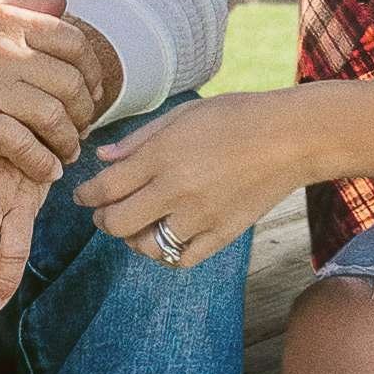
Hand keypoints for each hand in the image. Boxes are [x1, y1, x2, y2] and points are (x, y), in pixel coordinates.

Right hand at [0, 0, 100, 180]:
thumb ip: (20, 7)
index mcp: (9, 20)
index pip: (74, 44)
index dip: (91, 71)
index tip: (91, 92)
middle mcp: (6, 50)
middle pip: (70, 84)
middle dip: (83, 113)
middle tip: (79, 129)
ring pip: (54, 118)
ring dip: (67, 142)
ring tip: (65, 154)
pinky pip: (23, 147)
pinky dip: (40, 164)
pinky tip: (44, 172)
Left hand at [72, 89, 306, 268]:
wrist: (290, 138)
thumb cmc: (236, 117)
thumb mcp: (181, 116)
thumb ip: (138, 140)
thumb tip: (102, 158)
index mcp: (162, 157)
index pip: (105, 188)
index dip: (86, 195)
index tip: (82, 195)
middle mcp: (176, 190)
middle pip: (117, 224)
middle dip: (102, 219)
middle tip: (103, 212)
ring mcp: (200, 217)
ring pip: (146, 247)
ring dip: (133, 239)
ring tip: (138, 224)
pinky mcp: (223, 234)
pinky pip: (182, 258)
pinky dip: (168, 253)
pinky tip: (167, 235)